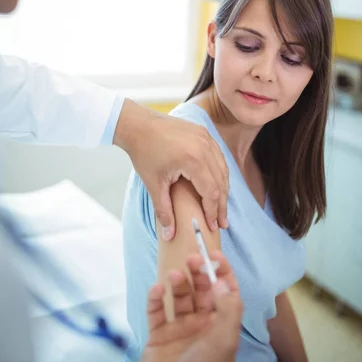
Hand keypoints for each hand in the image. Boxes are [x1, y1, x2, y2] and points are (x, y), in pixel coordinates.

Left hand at [114, 100, 228, 238]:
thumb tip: (170, 236)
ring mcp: (206, 137)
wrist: (138, 125)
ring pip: (223, 168)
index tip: (213, 227)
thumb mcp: (153, 184)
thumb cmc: (144, 153)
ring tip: (220, 207)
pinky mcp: (204, 132)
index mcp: (193, 160)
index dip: (213, 212)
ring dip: (223, 188)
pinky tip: (216, 185)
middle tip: (222, 222)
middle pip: (221, 182)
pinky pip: (218, 156)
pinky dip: (220, 172)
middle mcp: (204, 147)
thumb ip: (164, 211)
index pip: (211, 192)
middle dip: (222, 204)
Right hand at [138, 251, 242, 361]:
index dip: (221, 271)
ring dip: (177, 283)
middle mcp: (202, 326)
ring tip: (173, 275)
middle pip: (201, 290)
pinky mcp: (158, 337)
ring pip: (179, 298)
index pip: (225, 292)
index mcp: (221, 327)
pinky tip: (157, 289)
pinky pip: (156, 312)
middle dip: (198, 272)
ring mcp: (179, 330)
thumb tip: (222, 280)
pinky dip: (155, 299)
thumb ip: (228, 308)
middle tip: (191, 258)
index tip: (214, 253)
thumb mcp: (224, 340)